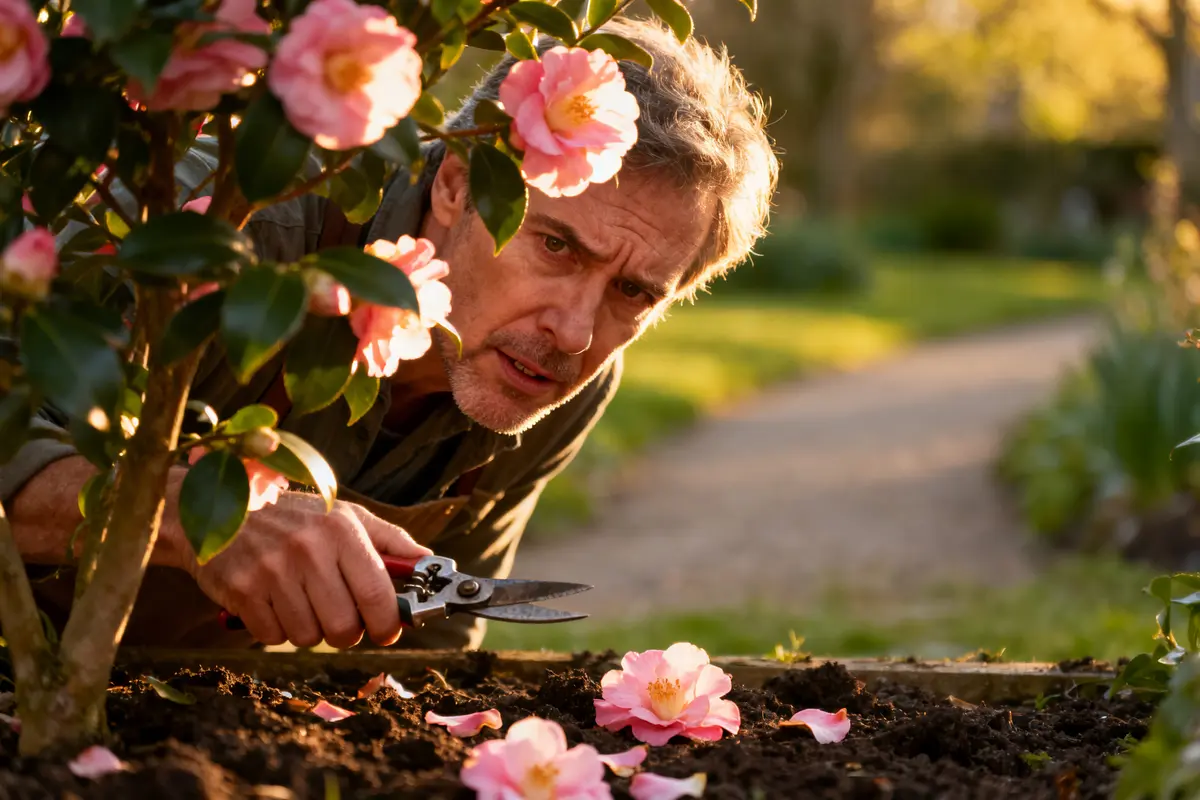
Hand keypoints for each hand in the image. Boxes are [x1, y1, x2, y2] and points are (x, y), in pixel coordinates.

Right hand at [176, 489, 432, 647]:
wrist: (218, 508)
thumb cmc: (294, 517)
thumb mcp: (345, 515)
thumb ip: (391, 542)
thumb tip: (432, 564)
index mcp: (342, 530)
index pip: (379, 596)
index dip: (388, 625)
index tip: (387, 630)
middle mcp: (309, 549)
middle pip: (345, 628)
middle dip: (347, 632)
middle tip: (339, 616)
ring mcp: (272, 571)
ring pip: (309, 637)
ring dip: (310, 629)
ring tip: (301, 600)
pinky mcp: (241, 591)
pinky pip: (274, 637)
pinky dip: (277, 628)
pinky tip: (273, 602)